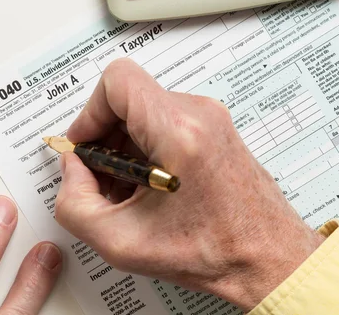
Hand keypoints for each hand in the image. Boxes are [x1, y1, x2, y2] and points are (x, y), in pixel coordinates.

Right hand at [55, 58, 323, 310]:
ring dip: (123, 145)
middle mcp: (199, 115)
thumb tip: (72, 170)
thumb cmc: (215, 252)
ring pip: (144, 109)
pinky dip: (144, 148)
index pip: (118, 81)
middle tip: (100, 175)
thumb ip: (74, 204)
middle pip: (127, 97)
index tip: (85, 143)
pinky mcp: (213, 126)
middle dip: (104, 136)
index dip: (89, 112)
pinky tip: (146, 185)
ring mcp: (209, 118)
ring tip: (126, 187)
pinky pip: (163, 121)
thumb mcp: (123, 243)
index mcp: (179, 133)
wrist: (266, 258)